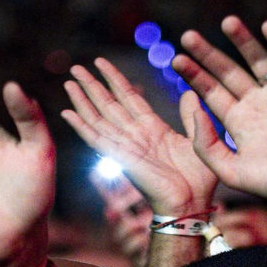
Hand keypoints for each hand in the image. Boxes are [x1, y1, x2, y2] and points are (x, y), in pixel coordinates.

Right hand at [61, 58, 216, 218]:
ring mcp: (126, 147)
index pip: (129, 97)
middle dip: (92, 85)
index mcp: (154, 129)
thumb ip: (191, 117)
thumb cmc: (199, 180)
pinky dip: (81, 126)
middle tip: (76, 67)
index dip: (115, 79)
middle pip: (108, 104)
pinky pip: (96, 140)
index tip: (101, 63)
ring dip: (82, 100)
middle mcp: (136, 136)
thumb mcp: (200, 140)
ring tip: (69, 82)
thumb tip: (189, 93)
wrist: (193, 204)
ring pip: (98, 118)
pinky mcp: (121, 158)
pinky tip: (66, 113)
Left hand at [171, 17, 266, 225]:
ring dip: (242, 41)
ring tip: (227, 22)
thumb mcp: (231, 170)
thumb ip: (206, 145)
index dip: (194, 75)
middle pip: (228, 72)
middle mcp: (258, 105)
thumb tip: (194, 109)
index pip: (211, 92)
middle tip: (187, 36)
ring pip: (258, 60)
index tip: (176, 59)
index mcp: (239, 122)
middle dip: (209, 54)